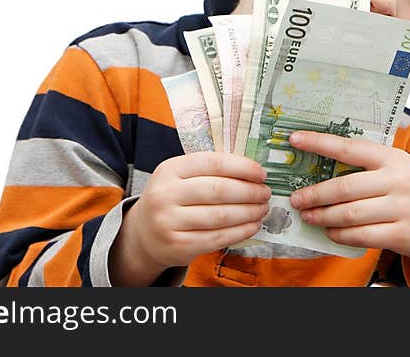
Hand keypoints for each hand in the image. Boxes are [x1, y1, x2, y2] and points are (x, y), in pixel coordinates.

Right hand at [110, 152, 270, 285]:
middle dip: (249, 192)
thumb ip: (210, 170)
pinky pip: (218, 238)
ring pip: (221, 216)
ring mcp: (169, 222)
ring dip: (249, 212)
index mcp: (169, 169)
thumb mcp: (180, 176)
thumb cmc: (172, 198)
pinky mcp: (178, 246)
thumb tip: (253, 170)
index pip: (212, 163)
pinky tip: (253, 225)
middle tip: (265, 193)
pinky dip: (241, 231)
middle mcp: (165, 194)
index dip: (242, 167)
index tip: (261, 173)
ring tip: (262, 209)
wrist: (144, 232)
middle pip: (219, 190)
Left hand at [288, 131, 409, 281]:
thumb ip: (365, 163)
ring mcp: (401, 209)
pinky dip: (339, 235)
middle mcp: (397, 181)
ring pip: (350, 214)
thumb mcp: (396, 165)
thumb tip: (319, 164)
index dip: (320, 143)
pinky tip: (329, 231)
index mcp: (391, 157)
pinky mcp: (402, 235)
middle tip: (296, 199)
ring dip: (323, 216)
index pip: (349, 148)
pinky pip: (361, 236)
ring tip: (309, 216)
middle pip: (344, 188)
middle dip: (315, 194)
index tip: (295, 139)